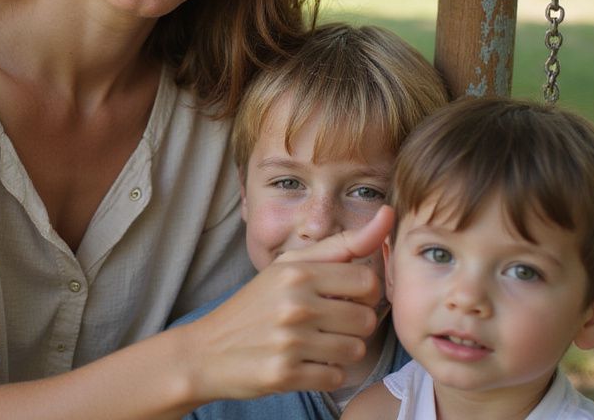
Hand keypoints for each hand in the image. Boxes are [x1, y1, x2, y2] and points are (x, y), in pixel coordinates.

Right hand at [176, 207, 394, 401]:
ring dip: (341, 351)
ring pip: (356, 350)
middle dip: (354, 325)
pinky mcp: (285, 375)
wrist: (206, 351)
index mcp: (297, 272)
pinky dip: (326, 374)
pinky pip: (336, 377)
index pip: (367, 281)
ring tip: (316, 344)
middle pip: (366, 319)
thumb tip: (388, 215)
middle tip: (328, 325)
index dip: (364, 294)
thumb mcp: (288, 265)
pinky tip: (305, 363)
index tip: (344, 300)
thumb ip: (340, 244)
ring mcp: (290, 341)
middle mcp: (295, 304)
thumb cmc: (255, 305)